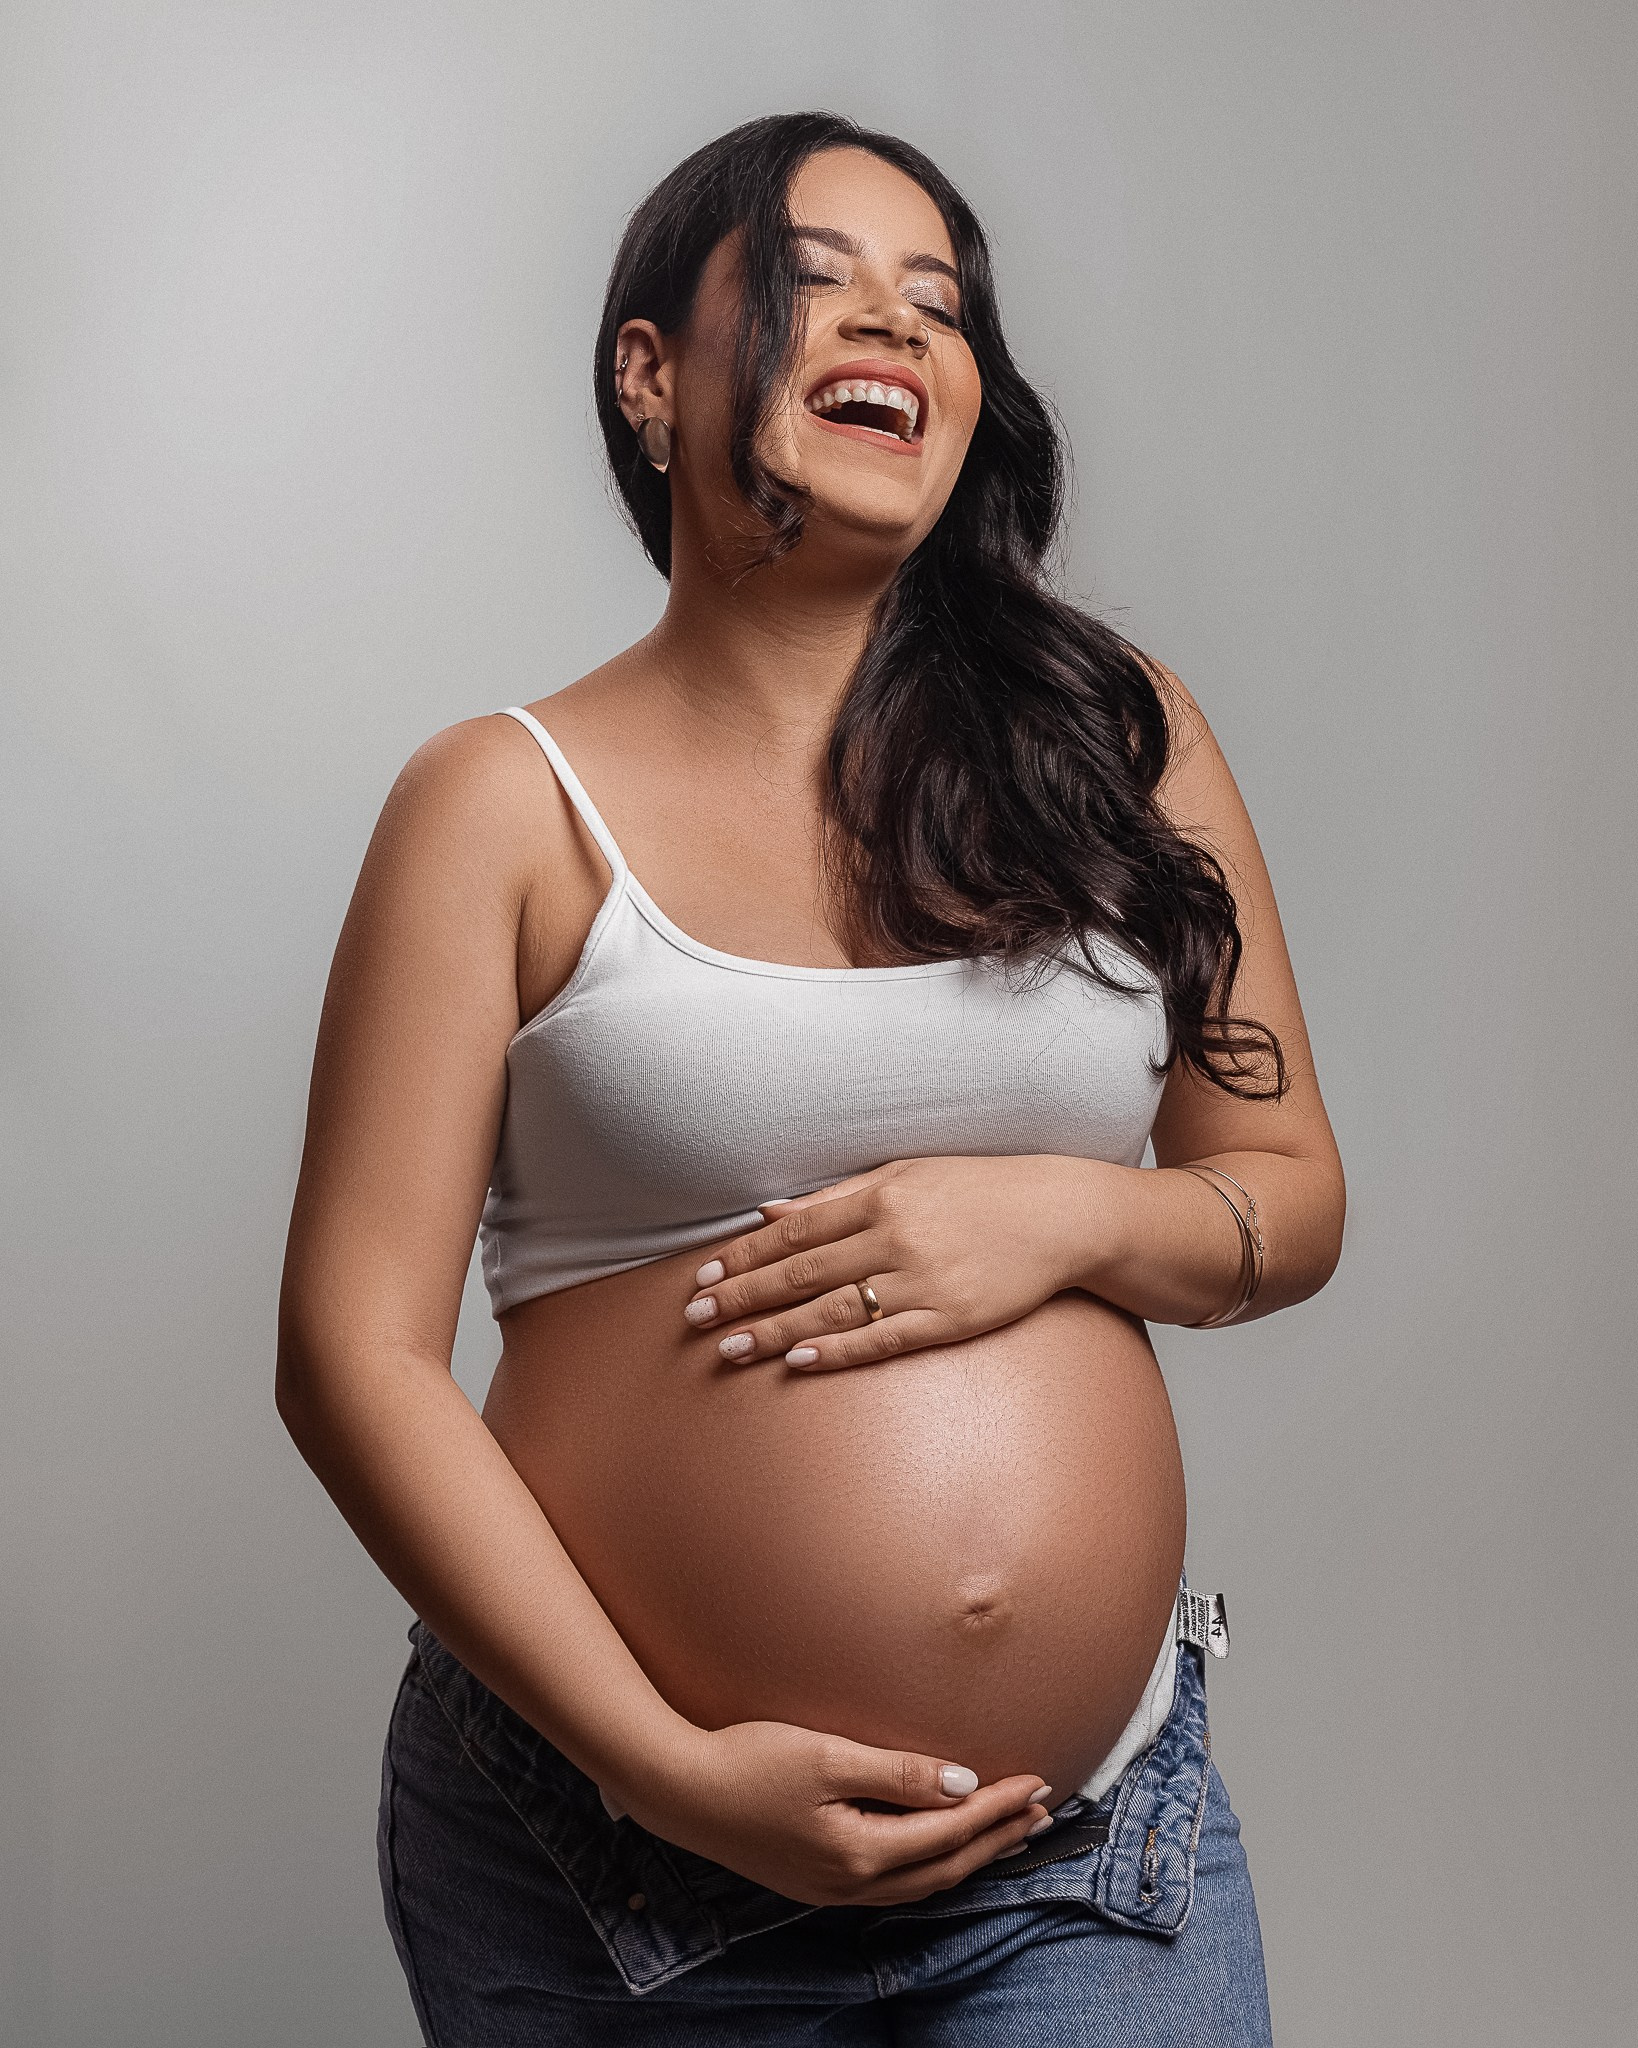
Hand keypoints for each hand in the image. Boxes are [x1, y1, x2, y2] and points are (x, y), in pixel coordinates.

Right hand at [624, 1717, 1053, 1905]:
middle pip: (945, 1867)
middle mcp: (851, 1884)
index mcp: (860, 1855)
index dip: (998, 1806)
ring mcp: (831, 1889)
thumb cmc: (748, 1761)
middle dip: (997, 1839)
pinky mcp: (814, 1880)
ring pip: (922, 1881)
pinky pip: (894, 1881)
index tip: (1038, 1780)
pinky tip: (938, 1848)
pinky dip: (931, 1863)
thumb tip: (963, 1783)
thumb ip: (898, 1774)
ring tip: (1007, 1832)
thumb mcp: (827, 1756)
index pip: (950, 1832)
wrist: (678, 1790)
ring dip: (970, 1855)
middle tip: (1044, 1812)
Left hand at [682, 1155, 1111, 1370]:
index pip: (797, 1229)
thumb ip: (838, 1196)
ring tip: (730, 1349)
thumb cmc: (980, 1190)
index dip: (748, 1255)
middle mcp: (897, 1237)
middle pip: (804, 1272)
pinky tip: (799, 1363)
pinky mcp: (950, 1319)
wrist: (1061, 1215)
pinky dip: (838, 1353)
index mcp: (883, 1195)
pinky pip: (883, 1341)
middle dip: (746, 1296)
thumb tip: (771, 1212)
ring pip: (834, 1311)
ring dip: (777, 1332)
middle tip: (697, 1319)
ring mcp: (924, 1281)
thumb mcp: (907, 1173)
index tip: (707, 1277)